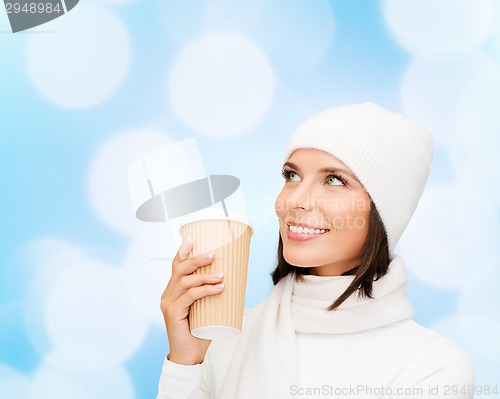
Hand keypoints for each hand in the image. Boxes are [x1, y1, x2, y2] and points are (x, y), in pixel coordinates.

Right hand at [160, 236, 224, 364]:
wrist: (190, 355)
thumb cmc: (200, 331)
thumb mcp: (206, 307)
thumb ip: (210, 293)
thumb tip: (230, 279)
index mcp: (174, 291)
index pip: (176, 267)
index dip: (183, 252)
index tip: (191, 239)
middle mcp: (168, 294)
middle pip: (180, 269)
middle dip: (196, 259)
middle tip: (213, 255)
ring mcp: (168, 303)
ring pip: (185, 281)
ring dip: (204, 276)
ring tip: (221, 276)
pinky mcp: (172, 313)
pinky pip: (189, 296)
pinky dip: (205, 290)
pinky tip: (218, 288)